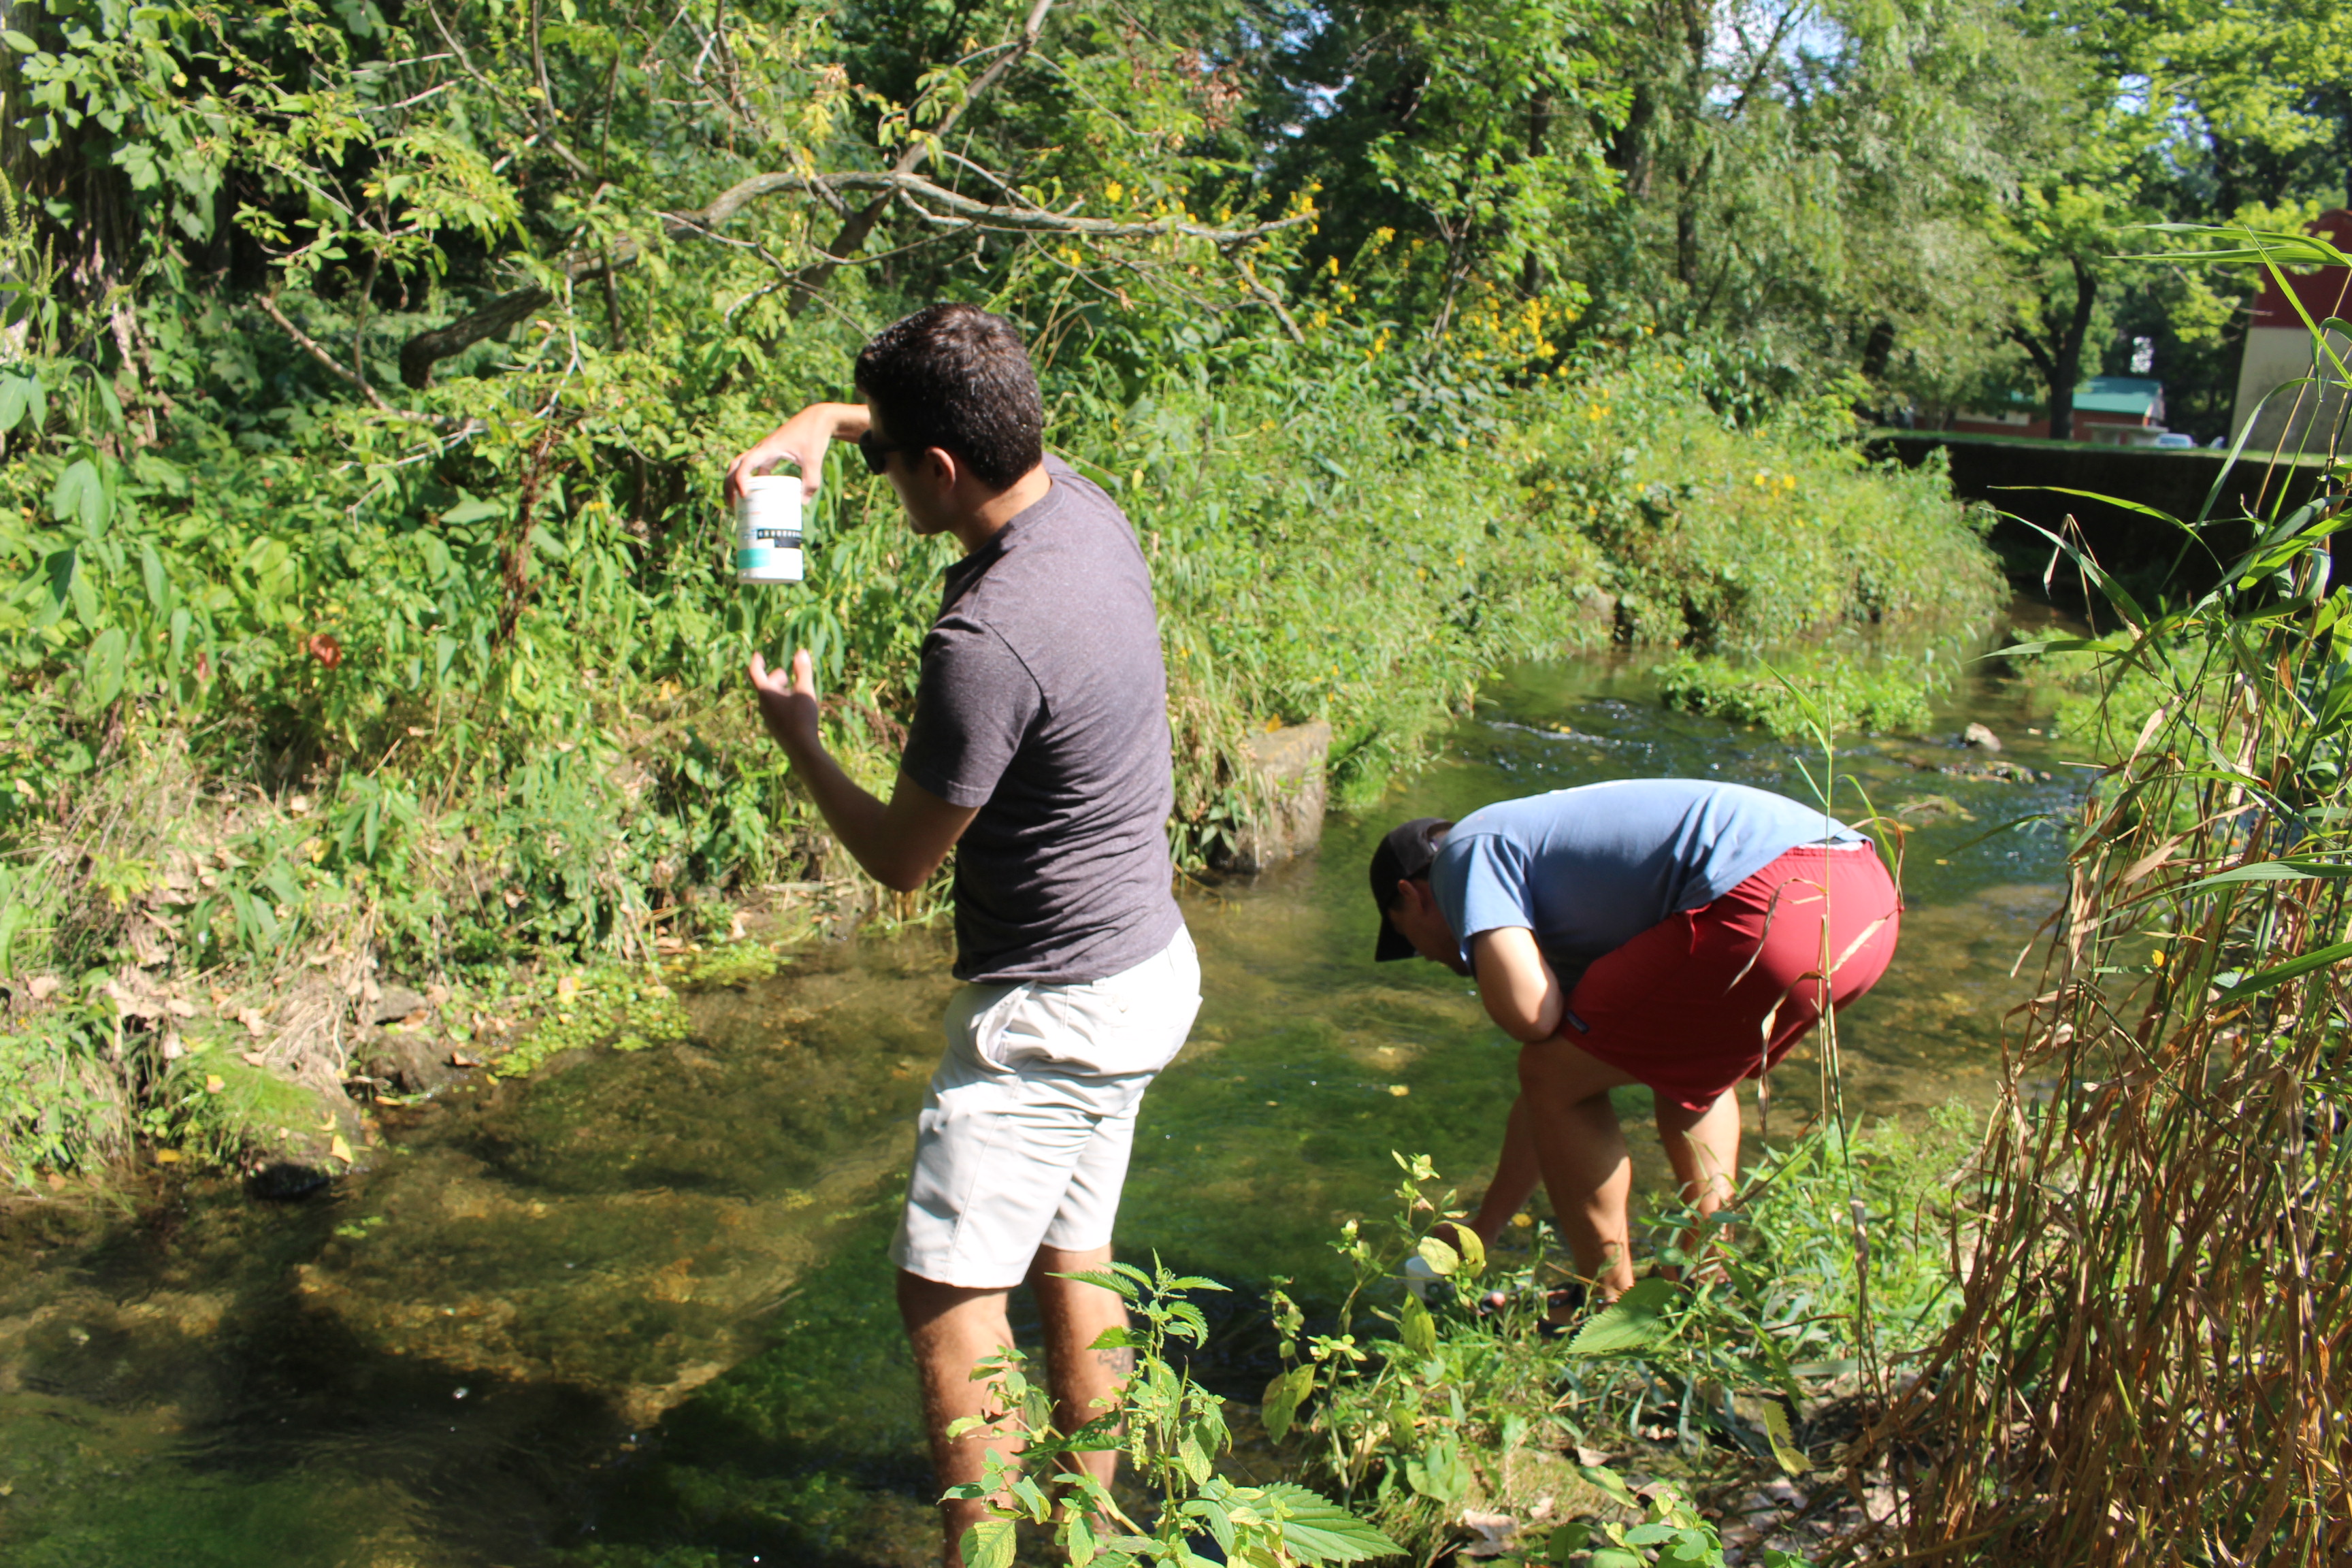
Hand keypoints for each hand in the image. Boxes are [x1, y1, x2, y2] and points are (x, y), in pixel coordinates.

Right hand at [725, 402, 869, 501]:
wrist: (818, 418)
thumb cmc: (814, 435)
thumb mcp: (814, 459)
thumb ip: (811, 481)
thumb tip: (802, 503)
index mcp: (768, 448)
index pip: (746, 464)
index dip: (741, 480)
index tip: (744, 495)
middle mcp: (762, 448)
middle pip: (735, 465)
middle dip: (730, 484)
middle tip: (733, 504)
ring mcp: (765, 450)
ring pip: (742, 465)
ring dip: (736, 482)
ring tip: (738, 502)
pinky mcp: (772, 453)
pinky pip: (756, 467)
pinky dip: (753, 480)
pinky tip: (758, 495)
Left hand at [749, 649, 822, 754]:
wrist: (801, 748)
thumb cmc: (802, 717)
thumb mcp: (805, 691)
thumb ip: (803, 671)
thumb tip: (802, 651)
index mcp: (766, 694)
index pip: (755, 673)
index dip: (756, 662)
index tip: (758, 655)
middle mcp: (763, 705)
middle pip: (764, 687)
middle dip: (774, 678)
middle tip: (784, 674)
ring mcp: (768, 718)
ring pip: (769, 700)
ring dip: (779, 691)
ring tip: (791, 690)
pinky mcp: (774, 728)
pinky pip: (774, 710)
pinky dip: (781, 703)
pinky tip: (794, 708)